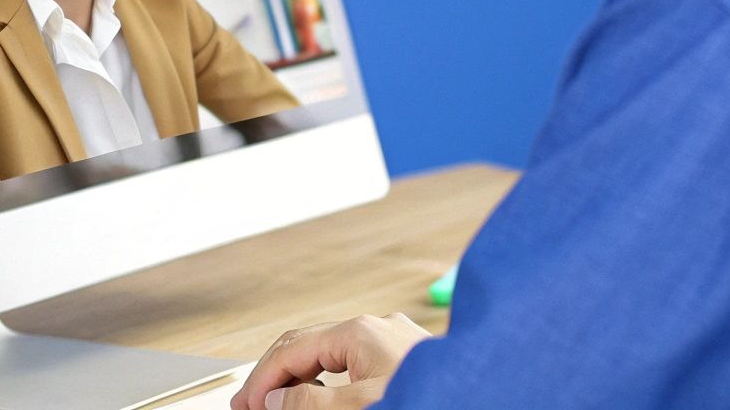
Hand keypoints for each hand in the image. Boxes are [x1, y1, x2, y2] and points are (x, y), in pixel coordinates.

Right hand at [230, 312, 431, 409]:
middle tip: (250, 405)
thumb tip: (277, 398)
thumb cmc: (433, 399)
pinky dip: (328, 381)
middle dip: (275, 375)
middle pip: (308, 345)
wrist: (484, 395)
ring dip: (300, 378)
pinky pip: (354, 363)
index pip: (292, 349)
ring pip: (330, 353)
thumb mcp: (360, 407)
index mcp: (360, 331)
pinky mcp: (406, 358)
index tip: (245, 408)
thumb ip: (311, 403)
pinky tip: (321, 396)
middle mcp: (377, 327)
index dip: (262, 380)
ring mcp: (393, 340)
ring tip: (280, 404)